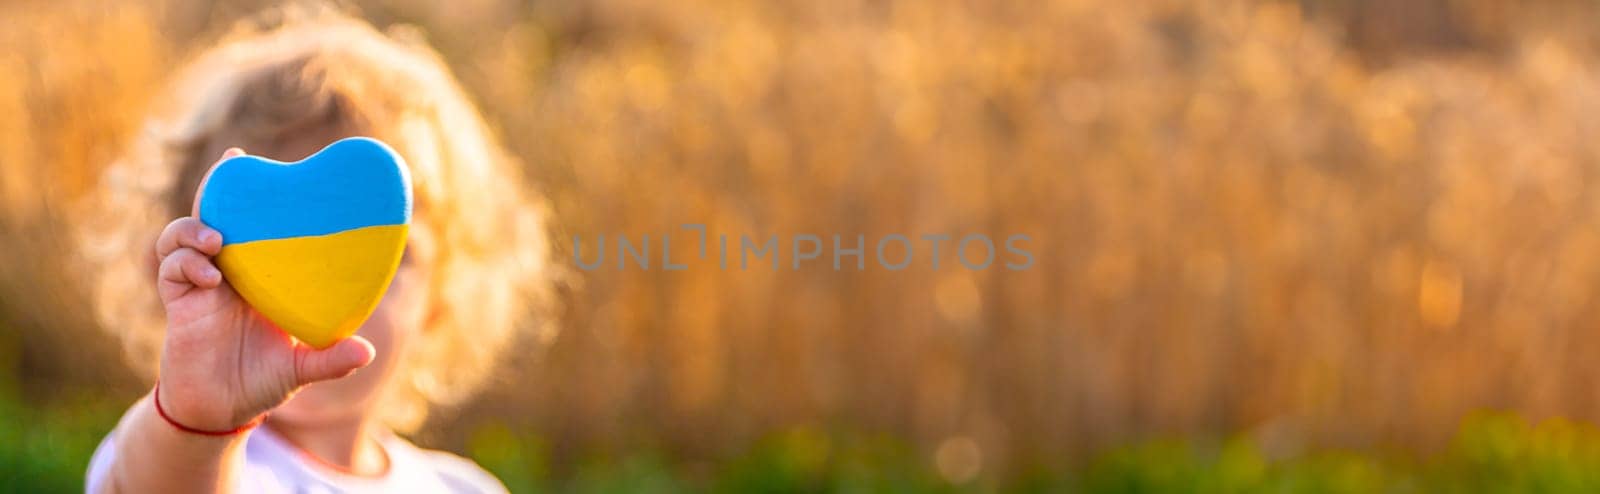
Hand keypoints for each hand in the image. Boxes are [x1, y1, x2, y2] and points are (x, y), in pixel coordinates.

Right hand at [153, 148, 374, 430]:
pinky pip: (172, 269)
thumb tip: (367, 351)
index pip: (258, 224)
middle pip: (217, 216)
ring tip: (216, 240)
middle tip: (231, 161)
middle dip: (220, 187)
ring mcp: (201, 283)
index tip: (271, 163)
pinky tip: (208, 276)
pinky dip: (185, 264)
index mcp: (263, 275)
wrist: (219, 410)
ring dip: (195, 229)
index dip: (260, 194)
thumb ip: (330, 360)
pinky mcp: (179, 302)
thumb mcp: (301, 368)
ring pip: (184, 236)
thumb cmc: (262, 381)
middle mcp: (231, 271)